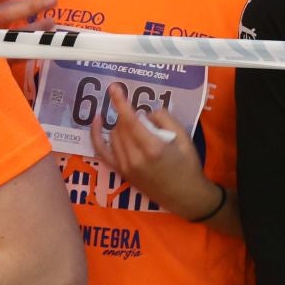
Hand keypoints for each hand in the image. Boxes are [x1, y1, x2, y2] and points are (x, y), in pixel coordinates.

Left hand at [89, 83, 216, 221]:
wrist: (185, 196)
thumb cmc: (188, 166)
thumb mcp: (185, 138)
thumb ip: (165, 119)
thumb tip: (146, 113)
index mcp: (152, 148)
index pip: (130, 121)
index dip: (120, 102)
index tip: (114, 87)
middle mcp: (134, 158)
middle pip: (122, 126)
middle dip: (131, 116)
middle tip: (147, 120)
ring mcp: (125, 166)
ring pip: (114, 135)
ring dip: (123, 125)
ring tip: (139, 128)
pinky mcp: (121, 172)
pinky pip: (102, 151)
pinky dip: (96, 136)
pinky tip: (97, 121)